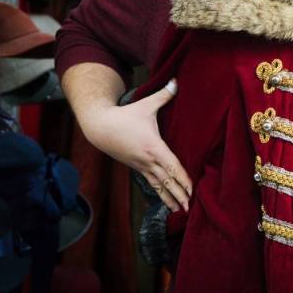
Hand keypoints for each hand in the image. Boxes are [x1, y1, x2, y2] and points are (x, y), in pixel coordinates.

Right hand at [78, 79, 191, 211]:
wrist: (100, 127)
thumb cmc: (125, 115)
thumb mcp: (146, 104)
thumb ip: (164, 94)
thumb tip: (177, 80)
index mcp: (153, 146)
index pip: (172, 165)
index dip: (183, 179)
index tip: (192, 190)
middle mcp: (147, 160)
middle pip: (167, 180)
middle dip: (179, 195)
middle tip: (190, 209)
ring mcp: (141, 166)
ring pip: (158, 185)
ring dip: (170, 198)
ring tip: (180, 211)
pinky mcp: (136, 168)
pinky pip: (151, 183)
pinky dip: (160, 193)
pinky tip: (167, 202)